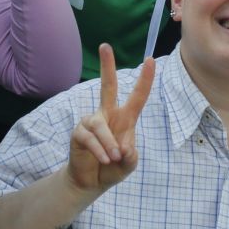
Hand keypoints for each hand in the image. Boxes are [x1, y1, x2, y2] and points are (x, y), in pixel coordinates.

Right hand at [65, 44, 154, 195]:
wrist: (90, 182)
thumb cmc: (113, 168)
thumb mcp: (128, 164)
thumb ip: (130, 156)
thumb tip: (123, 146)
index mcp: (124, 118)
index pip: (137, 96)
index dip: (144, 79)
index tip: (150, 60)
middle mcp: (107, 115)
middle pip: (107, 86)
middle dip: (106, 66)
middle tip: (105, 46)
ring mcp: (91, 122)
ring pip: (101, 126)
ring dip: (109, 144)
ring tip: (113, 158)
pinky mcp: (79, 133)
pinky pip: (89, 138)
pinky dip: (99, 150)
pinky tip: (105, 160)